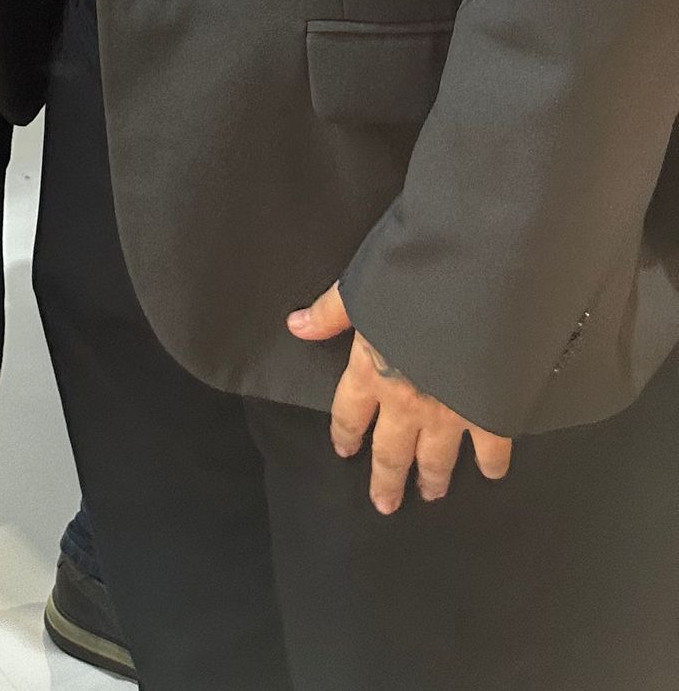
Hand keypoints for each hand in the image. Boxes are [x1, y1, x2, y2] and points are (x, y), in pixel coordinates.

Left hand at [288, 284, 511, 512]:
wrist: (471, 286)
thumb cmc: (411, 283)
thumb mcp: (361, 288)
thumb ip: (330, 312)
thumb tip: (296, 326)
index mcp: (370, 372)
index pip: (349, 415)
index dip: (345, 435)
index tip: (345, 452)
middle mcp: (405, 402)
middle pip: (390, 452)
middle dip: (386, 480)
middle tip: (385, 504)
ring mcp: (448, 412)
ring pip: (436, 458)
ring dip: (432, 478)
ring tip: (430, 494)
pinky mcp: (488, 411)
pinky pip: (490, 448)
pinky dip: (490, 464)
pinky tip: (490, 474)